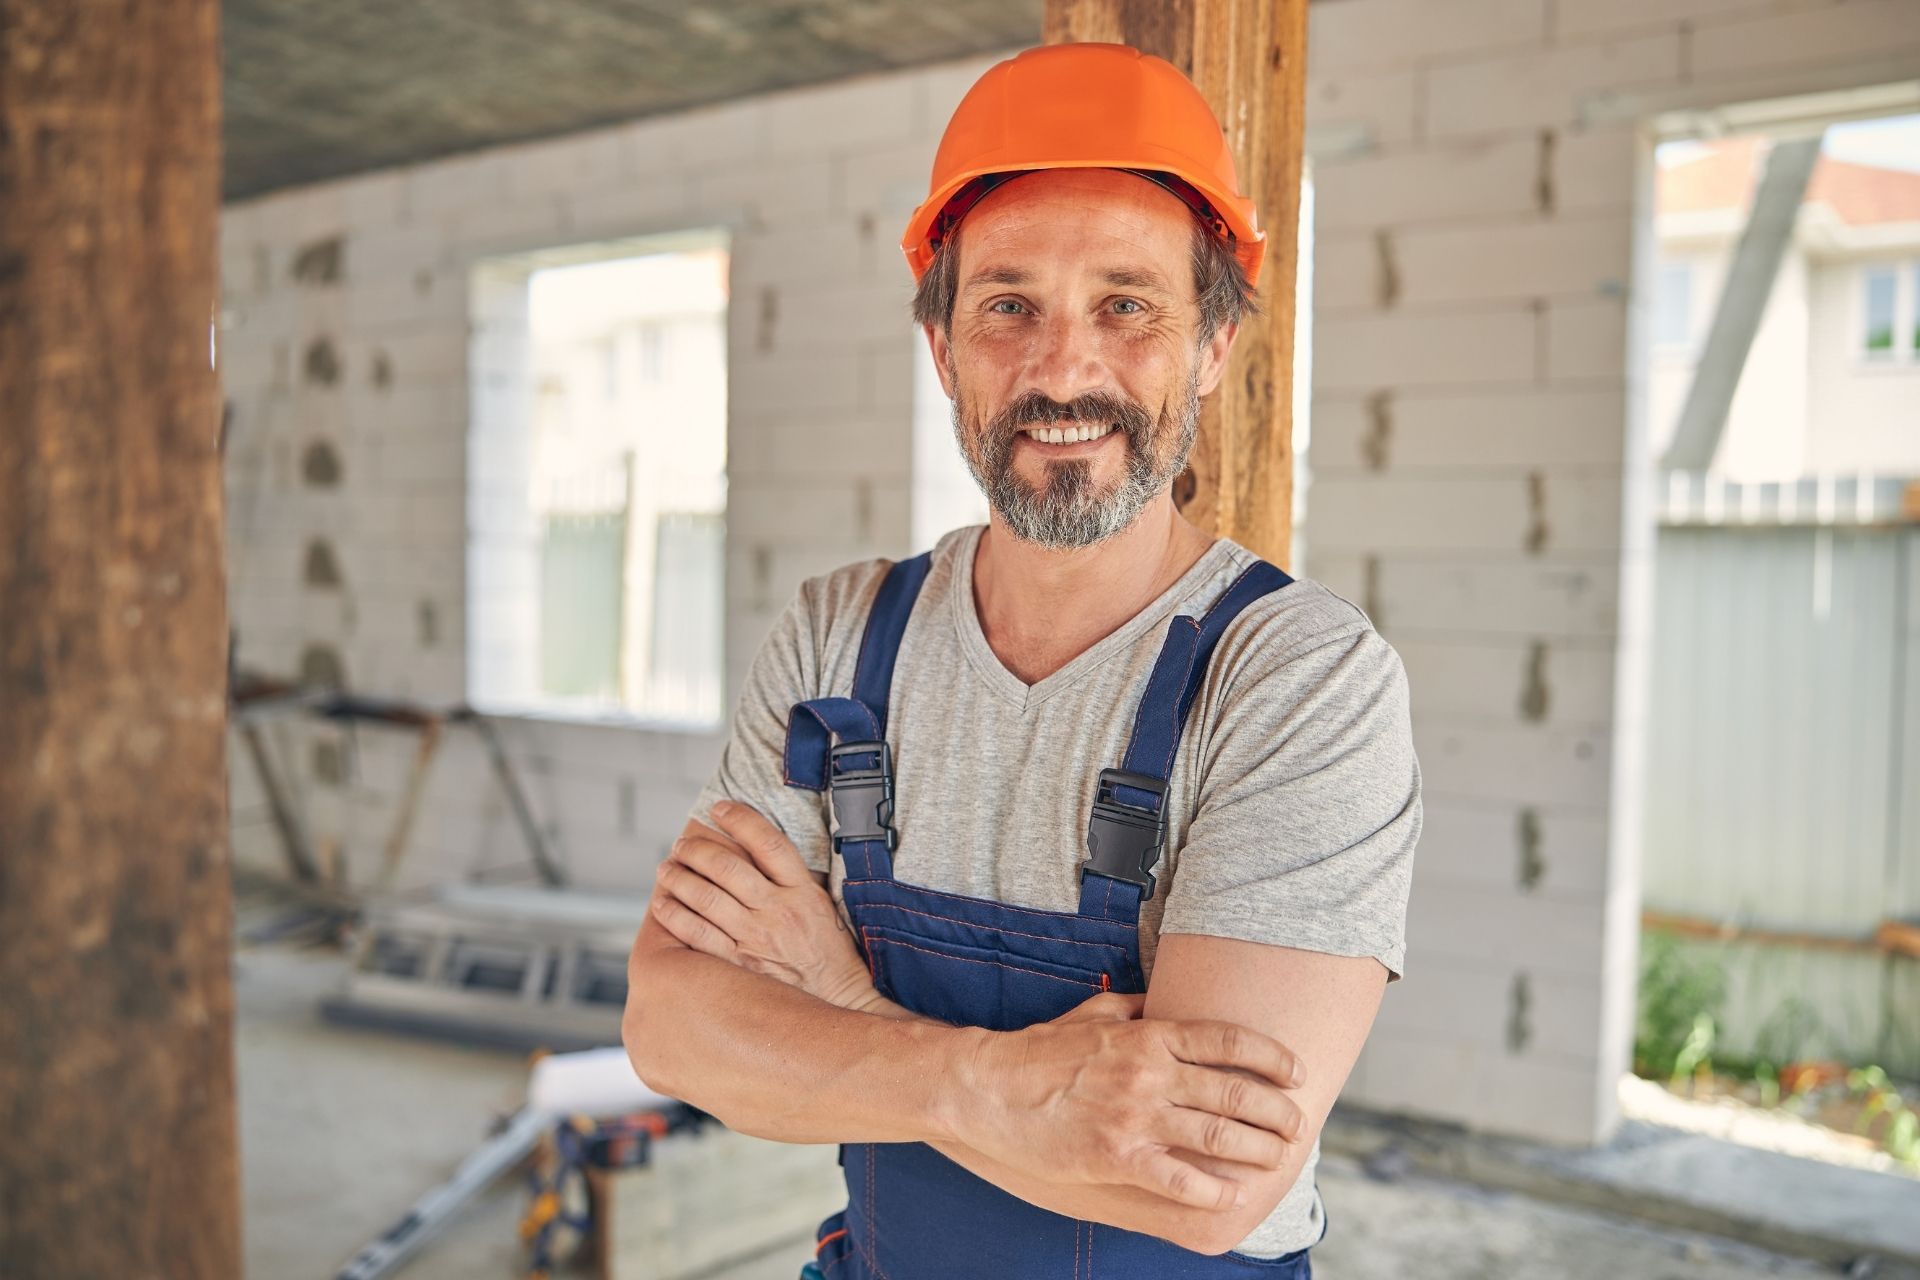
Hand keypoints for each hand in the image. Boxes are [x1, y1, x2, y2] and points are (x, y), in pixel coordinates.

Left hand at [650, 800, 877, 1012]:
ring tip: (666, 869)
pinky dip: (675, 915)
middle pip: (727, 867)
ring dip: (679, 878)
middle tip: (681, 845)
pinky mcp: (739, 966)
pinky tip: (664, 904)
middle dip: (696, 849)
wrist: (839, 1001)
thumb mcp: (822, 906)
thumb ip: (793, 879)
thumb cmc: (830, 953)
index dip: (740, 819)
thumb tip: (757, 850)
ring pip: (706, 897)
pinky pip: (697, 935)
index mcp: (802, 890)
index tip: (719, 809)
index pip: (767, 842)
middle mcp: (778, 910)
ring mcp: (757, 939)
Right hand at [950, 989, 1307, 1211]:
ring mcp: (1135, 1116)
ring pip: (1217, 1136)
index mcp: (1148, 1035)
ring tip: (1277, 1158)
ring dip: (1257, 1149)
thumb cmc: (1041, 1051)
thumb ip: (1135, 1008)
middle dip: (1277, 1112)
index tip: (1296, 1074)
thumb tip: (1165, 1001)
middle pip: (1235, 1092)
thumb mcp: (1092, 1014)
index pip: (1229, 1042)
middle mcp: (1149, 1073)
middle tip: (1297, 1125)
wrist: (988, 1089)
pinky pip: (1179, 1178)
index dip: (1273, 1057)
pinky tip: (1232, 1194)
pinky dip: (1212, 1189)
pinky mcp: (1117, 1157)